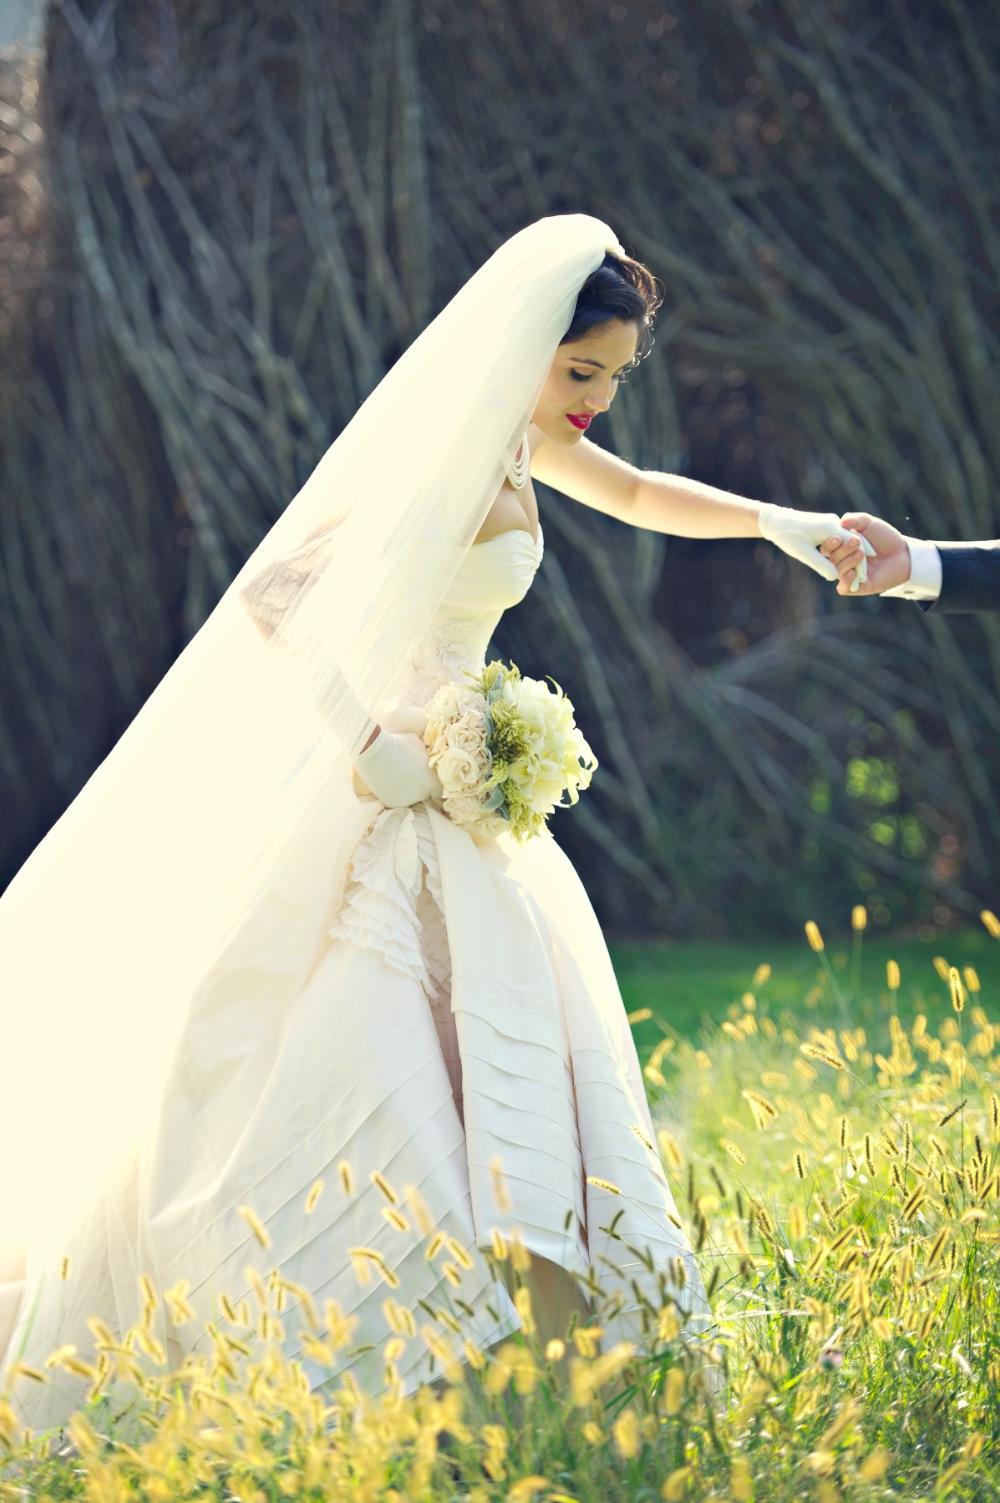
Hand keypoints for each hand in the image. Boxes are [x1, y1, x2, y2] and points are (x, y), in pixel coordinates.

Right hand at [353, 728, 442, 806]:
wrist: (374, 753)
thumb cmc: (398, 745)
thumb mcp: (417, 744)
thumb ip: (423, 754)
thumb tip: (423, 755)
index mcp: (431, 781)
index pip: (438, 791)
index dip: (433, 785)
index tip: (427, 780)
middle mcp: (422, 794)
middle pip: (425, 796)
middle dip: (420, 788)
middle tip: (411, 777)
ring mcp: (407, 800)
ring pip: (411, 799)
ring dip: (408, 792)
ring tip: (398, 779)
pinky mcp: (392, 803)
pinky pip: (398, 800)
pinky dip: (395, 794)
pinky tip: (389, 783)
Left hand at [757, 503, 875, 582]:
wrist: (775, 520)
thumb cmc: (787, 536)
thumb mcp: (803, 552)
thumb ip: (820, 564)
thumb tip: (835, 577)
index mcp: (831, 528)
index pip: (854, 546)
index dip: (860, 564)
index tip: (864, 580)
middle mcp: (834, 522)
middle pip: (853, 543)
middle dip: (859, 562)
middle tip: (864, 579)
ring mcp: (831, 522)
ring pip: (848, 540)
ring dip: (853, 556)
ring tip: (858, 573)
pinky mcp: (827, 523)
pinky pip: (841, 537)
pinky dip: (846, 550)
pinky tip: (847, 561)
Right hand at [819, 512, 910, 595]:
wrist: (903, 554)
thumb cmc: (885, 538)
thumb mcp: (869, 524)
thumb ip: (855, 519)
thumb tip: (840, 521)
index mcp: (840, 547)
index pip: (826, 547)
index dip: (829, 543)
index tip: (838, 537)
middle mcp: (841, 562)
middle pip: (831, 559)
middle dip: (842, 550)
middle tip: (857, 541)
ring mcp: (848, 575)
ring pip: (837, 571)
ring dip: (847, 562)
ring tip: (861, 554)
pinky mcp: (857, 587)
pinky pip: (843, 588)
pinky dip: (846, 581)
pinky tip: (853, 573)